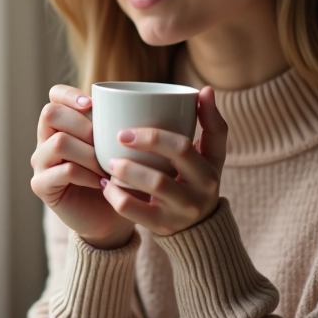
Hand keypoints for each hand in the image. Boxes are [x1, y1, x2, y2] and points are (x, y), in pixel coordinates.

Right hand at [30, 84, 136, 249]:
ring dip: (88, 153)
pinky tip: (101, 183)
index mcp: (62, 124)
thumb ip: (119, 125)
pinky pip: (63, 171)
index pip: (54, 95)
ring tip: (106, 166)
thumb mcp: (120, 147)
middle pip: (50, 113)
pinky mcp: (41, 185)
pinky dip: (86, 175)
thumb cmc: (119, 176)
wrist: (113, 216)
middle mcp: (46, 139)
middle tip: (104, 142)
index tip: (92, 105)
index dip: (70, 94)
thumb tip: (142, 103)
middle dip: (82, 125)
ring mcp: (41, 162)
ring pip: (58, 142)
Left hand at [101, 86, 227, 235]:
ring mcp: (179, 214)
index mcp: (208, 171)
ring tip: (108, 163)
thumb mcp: (212, 155)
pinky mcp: (162, 227)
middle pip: (163, 175)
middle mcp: (197, 195)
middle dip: (135, 157)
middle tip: (116, 140)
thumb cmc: (199, 179)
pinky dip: (116, 197)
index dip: (153, 136)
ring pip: (150, 192)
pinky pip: (134, 213)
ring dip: (125, 174)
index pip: (182, 148)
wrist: (200, 227)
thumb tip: (206, 90)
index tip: (126, 129)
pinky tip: (105, 185)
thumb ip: (211, 123)